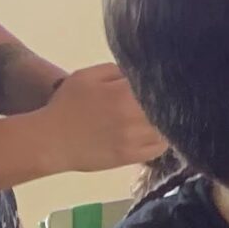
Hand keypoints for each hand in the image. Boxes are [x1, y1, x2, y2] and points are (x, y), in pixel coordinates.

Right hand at [36, 64, 164, 172]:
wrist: (52, 140)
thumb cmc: (67, 104)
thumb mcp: (87, 76)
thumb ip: (115, 70)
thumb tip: (140, 72)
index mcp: (122, 93)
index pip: (157, 86)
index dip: (166, 84)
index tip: (171, 82)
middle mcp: (132, 116)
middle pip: (166, 109)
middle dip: (171, 103)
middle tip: (176, 100)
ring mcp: (134, 139)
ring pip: (167, 130)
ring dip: (169, 123)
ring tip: (169, 117)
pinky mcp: (132, 157)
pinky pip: (159, 149)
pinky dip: (164, 140)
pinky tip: (160, 134)